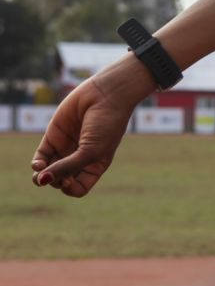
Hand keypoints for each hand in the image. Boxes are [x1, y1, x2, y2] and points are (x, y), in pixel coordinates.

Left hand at [31, 56, 153, 196]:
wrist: (106, 96)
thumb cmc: (106, 126)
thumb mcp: (90, 152)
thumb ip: (67, 168)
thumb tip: (41, 181)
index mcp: (94, 166)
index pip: (77, 188)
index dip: (69, 188)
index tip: (69, 180)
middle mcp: (80, 159)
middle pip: (61, 181)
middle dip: (55, 182)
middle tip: (56, 175)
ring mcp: (66, 147)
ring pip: (48, 170)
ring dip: (41, 176)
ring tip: (40, 175)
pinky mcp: (54, 136)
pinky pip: (41, 156)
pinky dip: (37, 163)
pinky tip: (38, 165)